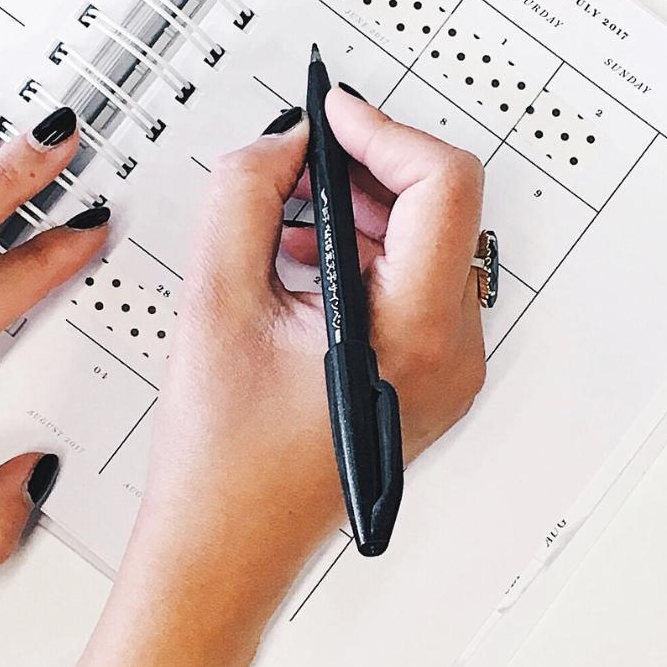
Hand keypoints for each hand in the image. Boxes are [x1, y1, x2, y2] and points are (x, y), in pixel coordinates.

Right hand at [0, 92, 487, 666]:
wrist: (223, 552)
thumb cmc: (220, 461)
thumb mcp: (214, 301)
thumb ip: (245, 195)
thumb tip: (284, 142)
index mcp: (415, 334)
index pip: (443, 185)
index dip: (383, 131)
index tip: (330, 115)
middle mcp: (453, 353)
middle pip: (442, 207)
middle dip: (366, 167)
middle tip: (297, 158)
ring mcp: (447, 368)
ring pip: (428, 241)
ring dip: (359, 208)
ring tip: (285, 216)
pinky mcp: (427, 375)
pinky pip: (413, 281)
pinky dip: (361, 250)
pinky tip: (299, 259)